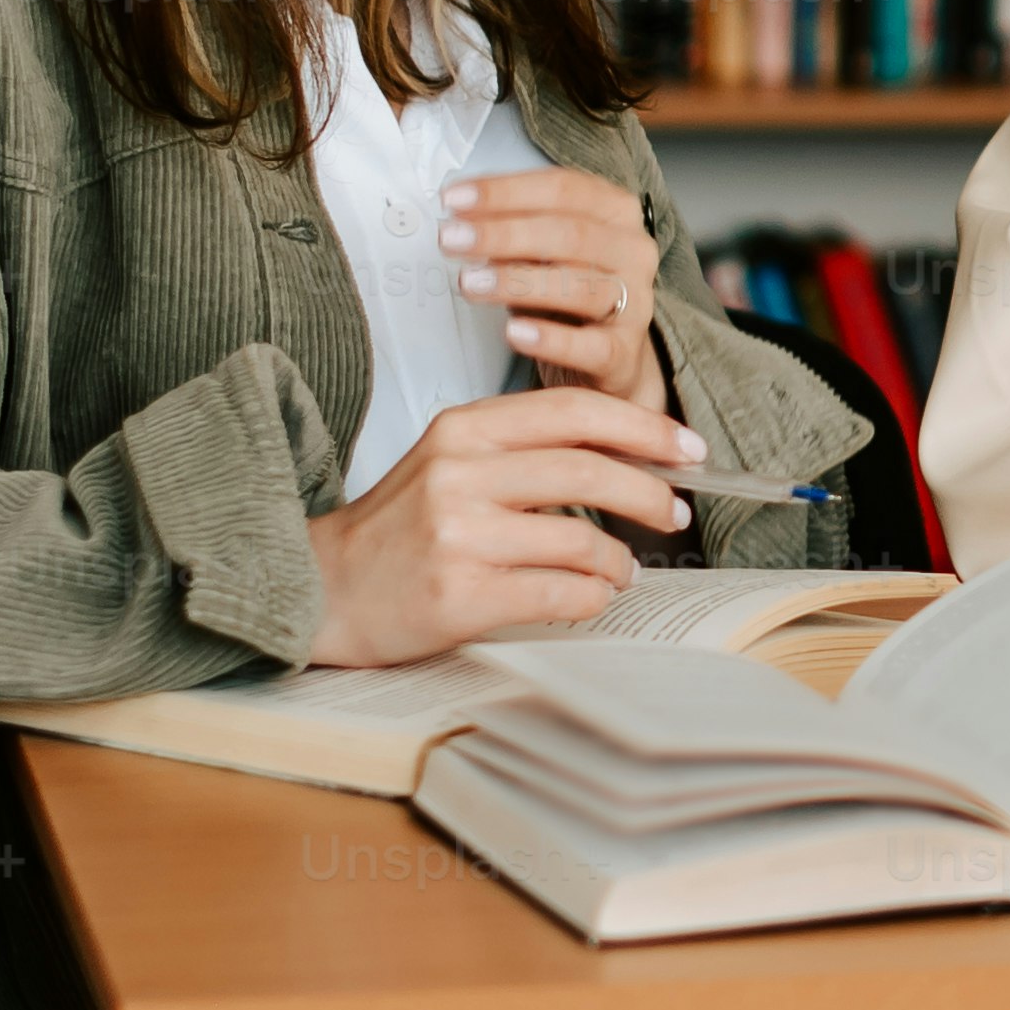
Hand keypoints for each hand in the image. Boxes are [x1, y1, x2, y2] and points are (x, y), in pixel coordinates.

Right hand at [302, 386, 712, 666]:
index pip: (574, 412)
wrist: (324, 587)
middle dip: (649, 492)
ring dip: (619, 560)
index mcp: (462, 430)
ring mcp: (458, 536)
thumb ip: (526, 451)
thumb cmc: (399, 529)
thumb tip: (631, 455)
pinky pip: (560, 592)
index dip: (643, 427)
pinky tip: (589, 596)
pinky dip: (591, 596)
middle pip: (588, 471)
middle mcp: (459, 474)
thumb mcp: (451, 462)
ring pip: (581, 540)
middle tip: (675, 511)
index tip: (685, 447)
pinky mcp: (460, 594)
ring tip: (623, 569)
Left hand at [447, 166, 673, 409]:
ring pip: (580, 287)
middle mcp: (632, 252)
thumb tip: (462, 220)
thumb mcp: (543, 251)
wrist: (608, 354)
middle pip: (570, 234)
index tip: (455, 200)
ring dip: (518, 282)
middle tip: (453, 238)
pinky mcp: (624, 353)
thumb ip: (512, 231)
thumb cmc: (571, 291)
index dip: (505, 192)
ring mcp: (635, 303)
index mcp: (616, 212)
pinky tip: (515, 331)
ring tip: (471, 283)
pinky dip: (552, 339)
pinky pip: (592, 347)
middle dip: (504, 233)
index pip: (563, 188)